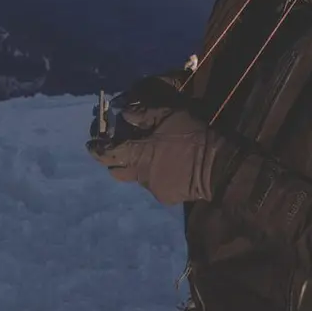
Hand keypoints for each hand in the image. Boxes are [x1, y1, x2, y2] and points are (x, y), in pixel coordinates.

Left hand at [86, 102, 246, 205]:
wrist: (220, 165)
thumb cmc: (193, 135)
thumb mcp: (168, 115)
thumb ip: (142, 114)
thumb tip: (121, 112)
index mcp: (139, 155)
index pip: (109, 154)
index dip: (97, 149)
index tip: (91, 145)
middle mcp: (142, 175)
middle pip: (117, 172)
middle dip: (113, 162)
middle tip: (118, 151)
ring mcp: (155, 189)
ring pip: (137, 178)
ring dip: (138, 167)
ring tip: (149, 156)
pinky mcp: (167, 198)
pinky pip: (154, 185)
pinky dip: (155, 175)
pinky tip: (167, 166)